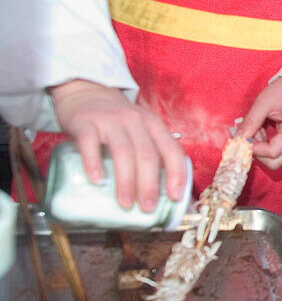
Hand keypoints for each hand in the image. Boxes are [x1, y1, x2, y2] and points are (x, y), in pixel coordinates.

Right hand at [49, 79, 187, 210]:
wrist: (86, 91)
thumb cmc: (117, 121)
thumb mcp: (140, 130)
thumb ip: (150, 152)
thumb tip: (160, 194)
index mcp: (154, 125)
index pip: (172, 150)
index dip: (177, 174)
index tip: (175, 198)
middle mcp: (135, 121)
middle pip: (147, 155)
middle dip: (150, 185)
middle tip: (147, 208)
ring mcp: (110, 121)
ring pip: (123, 152)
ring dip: (126, 181)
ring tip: (125, 204)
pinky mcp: (85, 123)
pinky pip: (90, 143)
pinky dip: (94, 163)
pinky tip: (96, 180)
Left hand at [237, 77, 281, 169]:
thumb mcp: (264, 102)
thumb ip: (250, 122)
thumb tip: (237, 139)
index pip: (272, 152)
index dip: (254, 149)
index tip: (242, 139)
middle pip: (275, 163)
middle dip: (258, 152)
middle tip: (249, 135)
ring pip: (275, 160)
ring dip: (261, 149)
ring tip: (257, 129)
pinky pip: (278, 153)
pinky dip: (265, 146)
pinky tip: (263, 130)